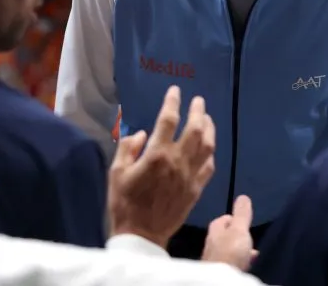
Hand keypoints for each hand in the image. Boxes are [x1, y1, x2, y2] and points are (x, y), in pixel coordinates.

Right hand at [107, 85, 215, 247]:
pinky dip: (210, 153)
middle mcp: (177, 162)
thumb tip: (142, 133)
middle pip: (195, 129)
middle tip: (198, 100)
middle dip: (198, 111)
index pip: (168, 120)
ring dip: (209, 128)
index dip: (172, 102)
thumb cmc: (124, 203)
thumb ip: (128, 148)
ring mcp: (190, 176)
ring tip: (206, 118)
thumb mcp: (116, 172)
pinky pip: (208, 166)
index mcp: (156, 155)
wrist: (141, 235)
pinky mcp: (196, 189)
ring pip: (207, 146)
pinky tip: (208, 147)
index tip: (175, 91)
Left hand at [202, 195, 256, 270]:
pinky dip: (237, 261)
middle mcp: (210, 242)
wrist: (220, 280)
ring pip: (228, 250)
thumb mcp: (239, 229)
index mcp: (215, 229)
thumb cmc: (231, 251)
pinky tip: (245, 265)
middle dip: (238, 236)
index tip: (245, 223)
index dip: (235, 219)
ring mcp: (212, 257)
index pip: (224, 219)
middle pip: (225, 235)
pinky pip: (229, 262)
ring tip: (251, 254)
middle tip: (250, 240)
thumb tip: (243, 196)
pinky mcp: (216, 270)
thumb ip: (241, 214)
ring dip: (238, 250)